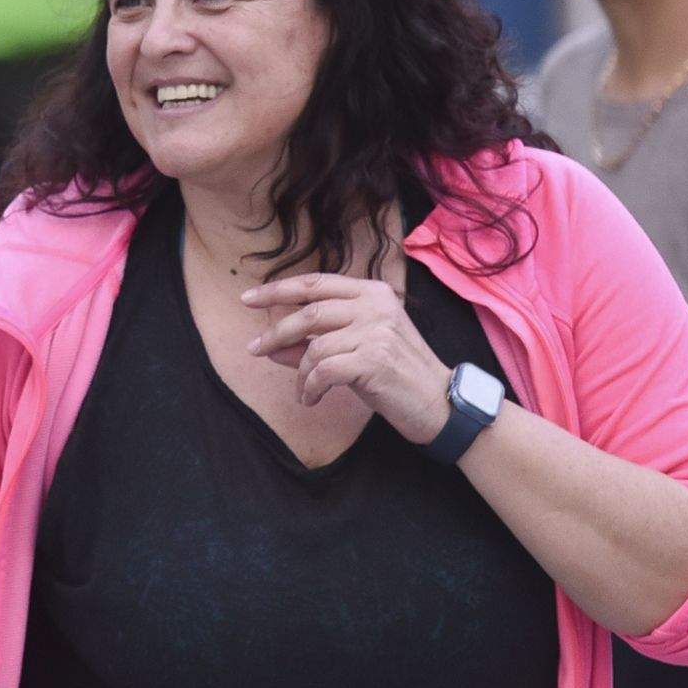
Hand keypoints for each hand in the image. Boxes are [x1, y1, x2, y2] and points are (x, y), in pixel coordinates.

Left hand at [242, 273, 454, 443]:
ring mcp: (377, 331)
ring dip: (300, 373)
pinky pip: (323, 370)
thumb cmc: (395, 376)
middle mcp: (375, 306)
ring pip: (314, 346)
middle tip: (254, 349)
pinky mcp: (375, 360)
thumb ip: (313, 343)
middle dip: (276, 332)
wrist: (439, 404)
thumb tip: (269, 346)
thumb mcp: (354, 351)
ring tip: (304, 390)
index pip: (316, 283)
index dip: (278, 290)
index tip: (248, 299)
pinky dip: (310, 387)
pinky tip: (312, 399)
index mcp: (372, 293)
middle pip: (309, 312)